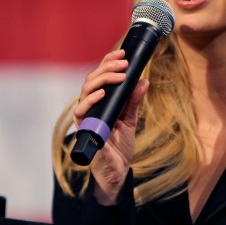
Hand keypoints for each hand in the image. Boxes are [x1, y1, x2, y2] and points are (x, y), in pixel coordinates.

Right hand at [73, 49, 148, 205]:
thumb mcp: (129, 119)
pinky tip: (103, 94)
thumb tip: (144, 81)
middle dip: (107, 67)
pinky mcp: (83, 130)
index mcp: (100, 102)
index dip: (108, 62)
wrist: (116, 171)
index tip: (123, 53)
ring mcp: (85, 117)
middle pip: (91, 79)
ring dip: (102, 79)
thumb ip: (134, 101)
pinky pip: (81, 111)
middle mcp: (90, 107)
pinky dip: (91, 100)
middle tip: (124, 62)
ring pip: (86, 90)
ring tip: (120, 74)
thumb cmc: (119, 146)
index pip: (99, 76)